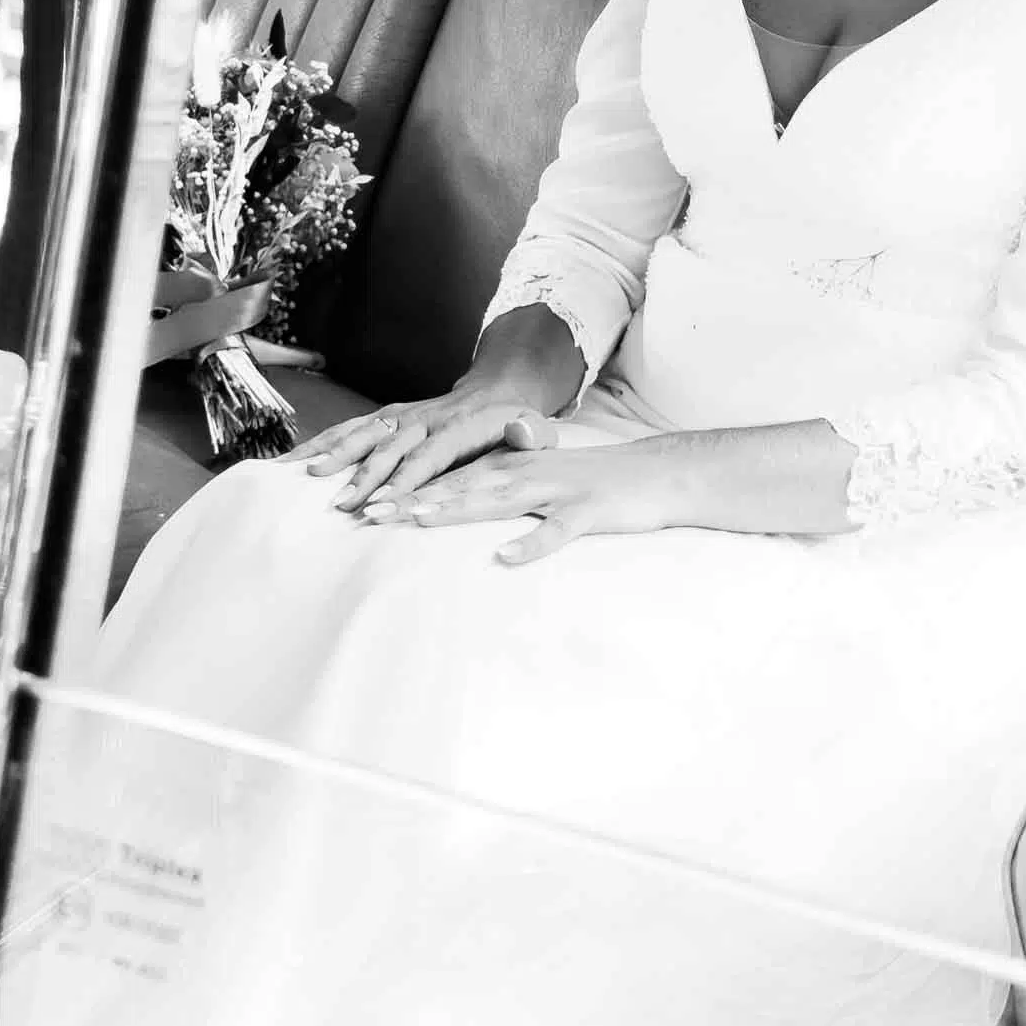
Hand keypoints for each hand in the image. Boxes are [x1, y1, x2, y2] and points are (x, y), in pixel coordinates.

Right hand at [276, 305, 583, 513]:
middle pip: (391, 447)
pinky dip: (320, 443)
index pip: (431, 453)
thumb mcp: (537, 428)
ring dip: (335, 455)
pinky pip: (349, 429)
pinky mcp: (386, 417)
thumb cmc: (516, 423)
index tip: (386, 501)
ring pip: (363, 433)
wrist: (498, 391)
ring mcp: (402, 415)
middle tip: (344, 505)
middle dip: (366, 475)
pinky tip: (292, 462)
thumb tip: (527, 432)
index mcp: (460, 425)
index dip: (408, 477)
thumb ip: (533, 435)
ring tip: (307, 477)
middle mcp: (425, 417)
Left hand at [365, 418, 679, 564]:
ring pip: (500, 499)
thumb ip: (503, 491)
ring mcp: (558, 491)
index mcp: (516, 467)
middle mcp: (529, 473)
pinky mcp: (589, 512)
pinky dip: (532, 543)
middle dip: (417, 497)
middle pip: (464, 485)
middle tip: (372, 512)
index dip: (411, 488)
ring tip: (417, 520)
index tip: (368, 503)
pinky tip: (506, 558)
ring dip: (457, 508)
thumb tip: (458, 504)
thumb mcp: (544, 482)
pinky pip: (557, 532)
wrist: (658, 473)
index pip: (454, 476)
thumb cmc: (596, 483)